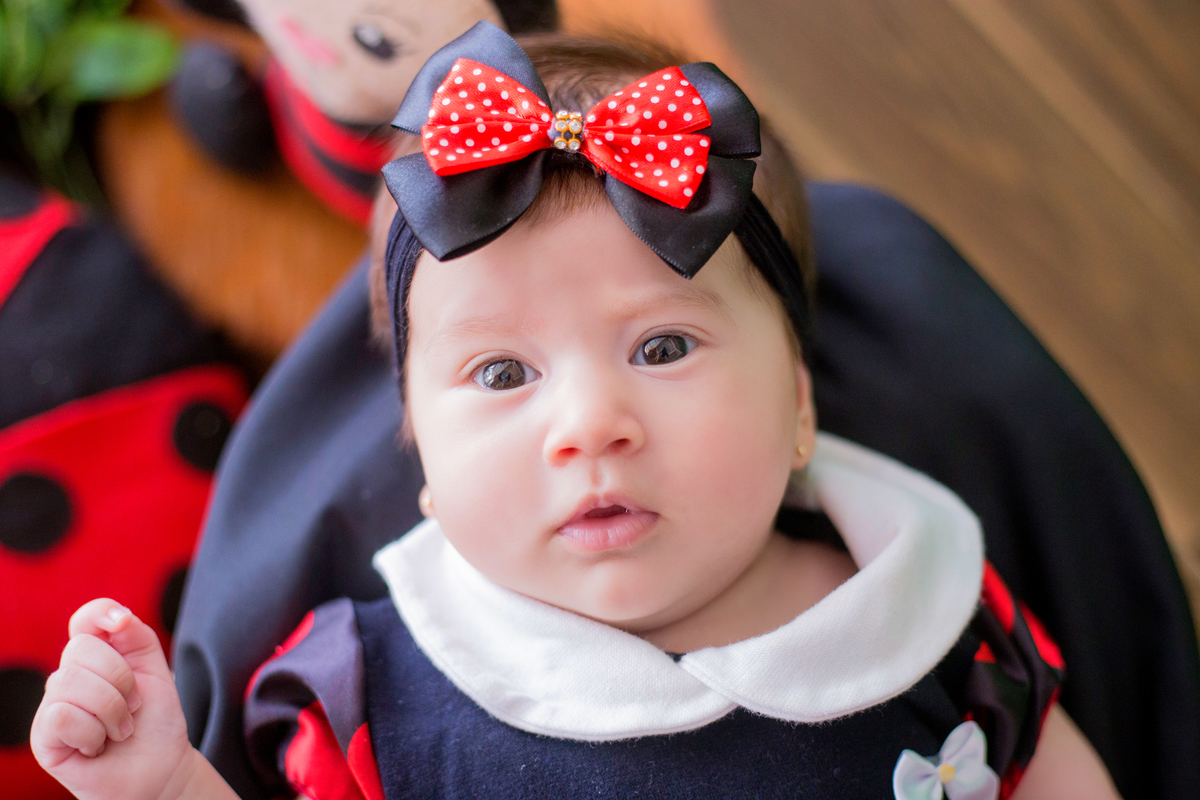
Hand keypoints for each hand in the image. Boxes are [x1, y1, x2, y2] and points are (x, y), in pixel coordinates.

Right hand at [31, 599, 204, 799]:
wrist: (160, 768)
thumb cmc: (155, 720)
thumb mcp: (156, 670)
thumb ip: (138, 637)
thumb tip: (118, 616)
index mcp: (97, 656)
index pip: (85, 620)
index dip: (99, 613)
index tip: (123, 623)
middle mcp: (70, 675)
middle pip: (80, 648)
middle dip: (122, 679)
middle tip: (135, 707)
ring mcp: (53, 705)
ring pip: (69, 682)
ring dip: (111, 710)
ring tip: (120, 729)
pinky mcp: (43, 736)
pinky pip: (61, 716)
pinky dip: (92, 732)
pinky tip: (98, 746)